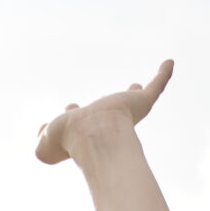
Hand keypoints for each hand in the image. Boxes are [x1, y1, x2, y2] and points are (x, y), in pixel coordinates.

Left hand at [33, 60, 172, 164]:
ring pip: (136, 99)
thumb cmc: (69, 141)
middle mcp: (106, 119)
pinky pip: (157, 85)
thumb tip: (41, 131)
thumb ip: (40, 139)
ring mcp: (126, 110)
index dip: (73, 113)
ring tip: (138, 87)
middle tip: (115, 96)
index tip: (70, 105)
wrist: (92, 135)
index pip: (81, 120)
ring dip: (139, 92)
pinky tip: (169, 63)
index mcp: (85, 128)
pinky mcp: (142, 102)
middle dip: (112, 103)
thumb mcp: (44, 147)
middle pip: (111, 109)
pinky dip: (163, 75)